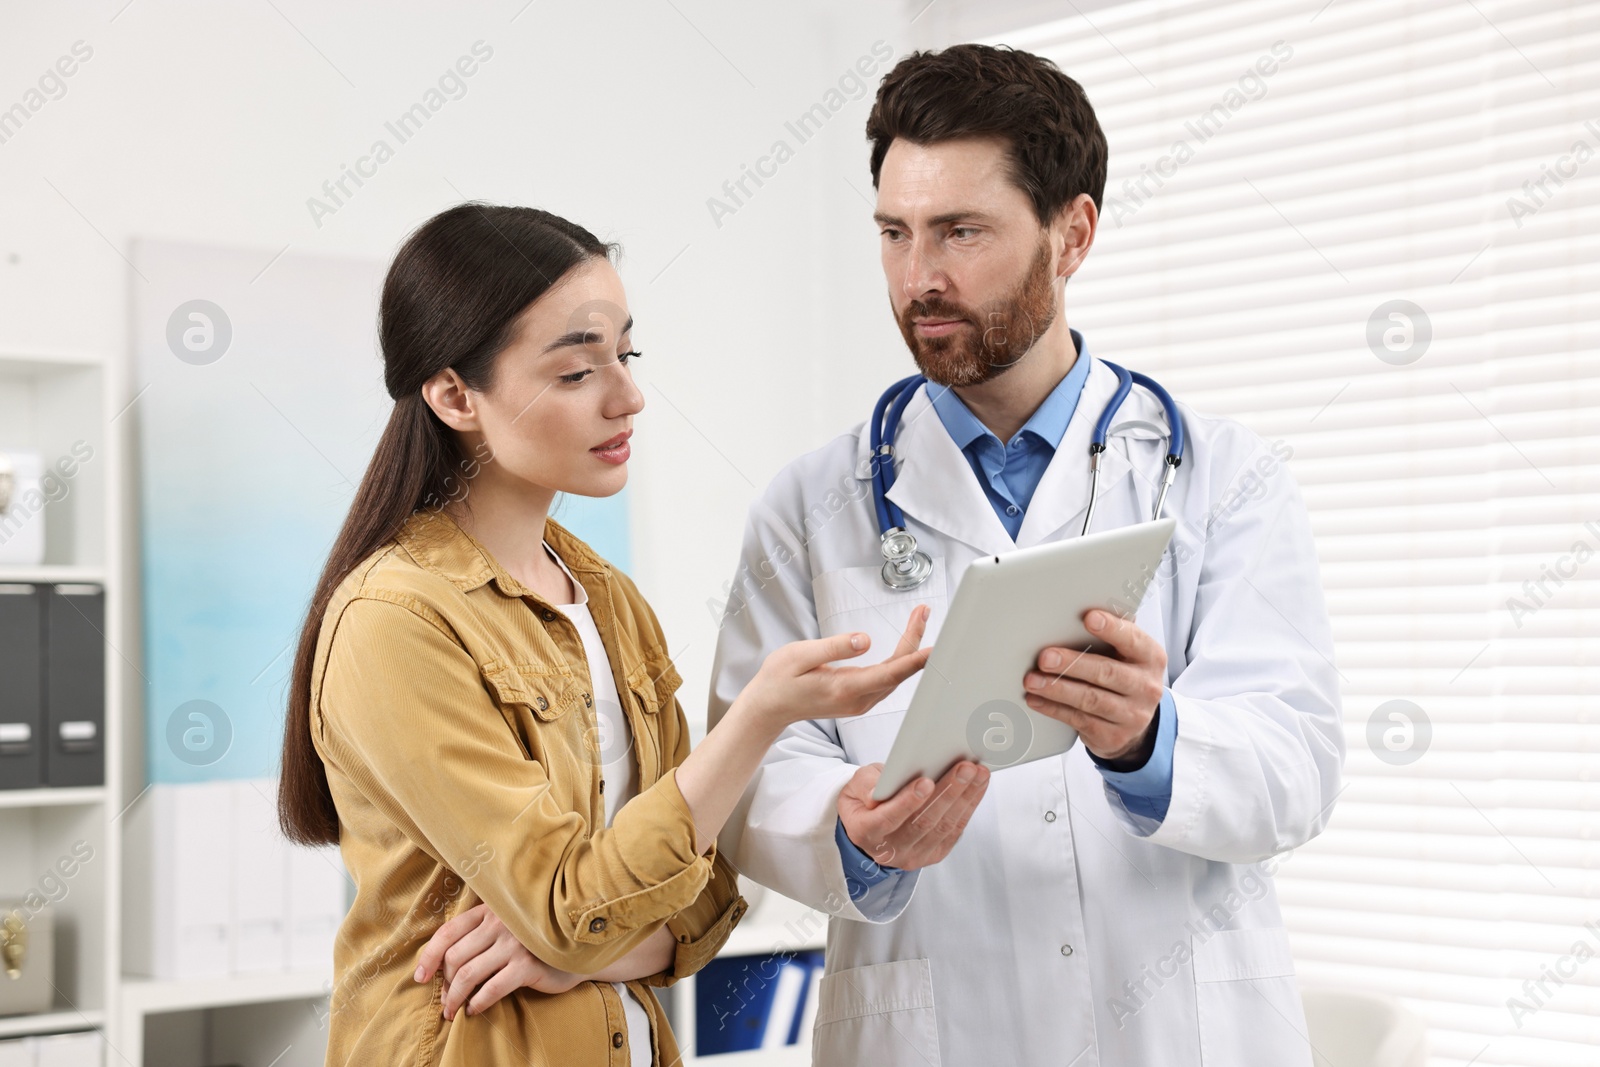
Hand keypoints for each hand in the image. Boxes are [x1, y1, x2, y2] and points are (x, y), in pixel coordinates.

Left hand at [415, 903, 582, 1019]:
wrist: (574, 950)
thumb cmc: (532, 943)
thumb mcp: (504, 929)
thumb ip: (478, 936)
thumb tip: (440, 969)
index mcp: (489, 911)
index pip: (448, 932)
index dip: (429, 957)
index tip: (420, 977)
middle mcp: (499, 924)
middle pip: (454, 956)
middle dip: (444, 984)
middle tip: (446, 1001)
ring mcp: (514, 944)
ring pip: (467, 974)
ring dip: (455, 998)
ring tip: (453, 1011)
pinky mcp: (527, 966)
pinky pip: (490, 989)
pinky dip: (477, 1003)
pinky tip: (475, 1010)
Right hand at [738, 605, 930, 729]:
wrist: (769, 708)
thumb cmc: (780, 679)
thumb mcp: (799, 655)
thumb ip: (834, 648)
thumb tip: (866, 639)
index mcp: (845, 688)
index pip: (889, 673)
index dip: (914, 660)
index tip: (934, 647)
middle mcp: (858, 699)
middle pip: (898, 672)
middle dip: (915, 640)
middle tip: (923, 611)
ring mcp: (860, 702)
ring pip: (895, 676)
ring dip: (910, 649)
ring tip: (918, 617)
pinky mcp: (859, 699)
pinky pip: (887, 679)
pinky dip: (901, 660)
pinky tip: (907, 644)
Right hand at [837, 759, 988, 871]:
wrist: (870, 823)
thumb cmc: (864, 799)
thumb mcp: (854, 786)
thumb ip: (865, 785)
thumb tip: (880, 791)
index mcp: (865, 832)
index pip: (886, 820)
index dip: (907, 802)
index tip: (925, 782)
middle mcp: (890, 850)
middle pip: (923, 823)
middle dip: (947, 793)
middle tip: (964, 768)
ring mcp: (914, 855)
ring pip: (943, 827)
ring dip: (965, 798)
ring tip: (978, 773)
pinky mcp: (934, 854)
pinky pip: (954, 831)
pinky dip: (969, 806)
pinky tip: (978, 786)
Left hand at [1023, 609, 1165, 761]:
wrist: (1134, 724)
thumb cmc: (1124, 677)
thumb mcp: (1127, 655)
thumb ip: (1111, 636)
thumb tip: (1075, 612)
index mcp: (1150, 658)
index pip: (1133, 640)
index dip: (1112, 629)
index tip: (1089, 618)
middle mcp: (1146, 687)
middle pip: (1106, 672)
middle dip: (1072, 664)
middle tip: (1045, 657)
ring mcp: (1132, 715)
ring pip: (1090, 699)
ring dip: (1057, 688)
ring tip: (1033, 680)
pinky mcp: (1113, 736)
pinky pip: (1079, 720)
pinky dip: (1054, 708)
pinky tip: (1037, 699)